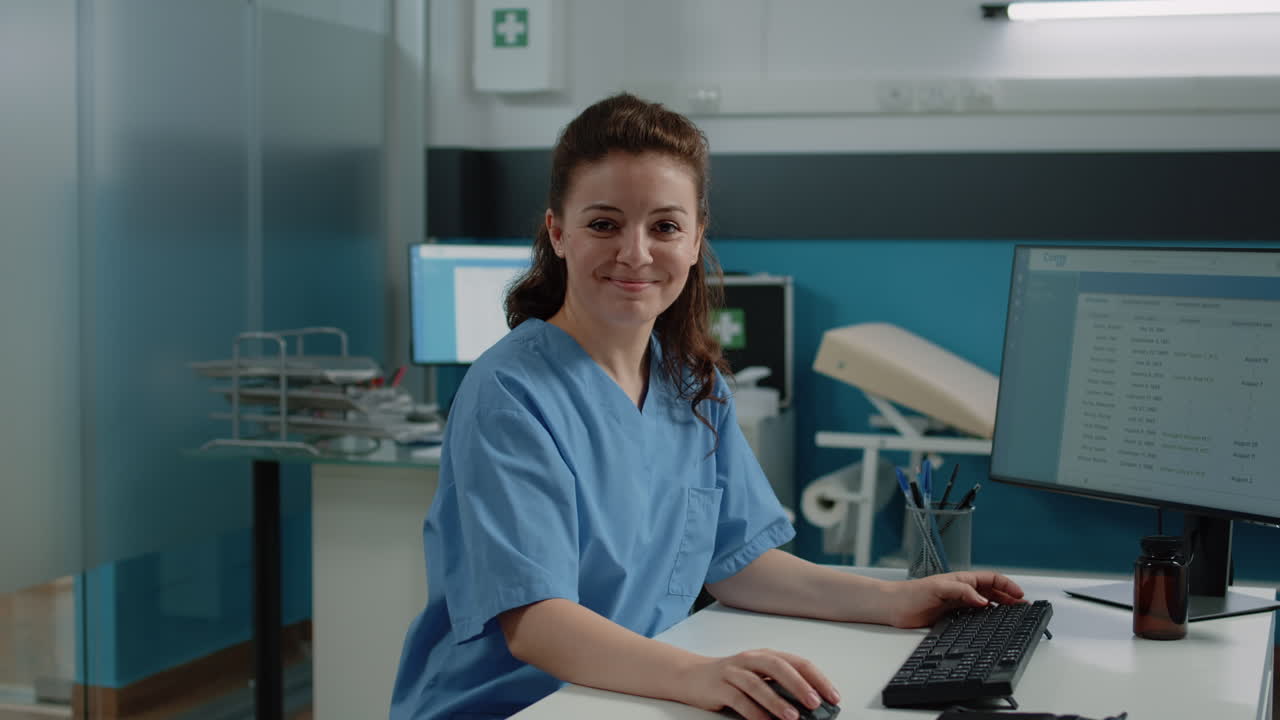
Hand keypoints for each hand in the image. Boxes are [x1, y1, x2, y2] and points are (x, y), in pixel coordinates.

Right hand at [678, 649, 839, 719]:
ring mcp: (733, 672)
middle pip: (778, 667)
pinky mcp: (719, 687)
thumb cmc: (731, 678)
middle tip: (815, 702)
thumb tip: (811, 706)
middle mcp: (751, 660)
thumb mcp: (759, 677)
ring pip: (757, 684)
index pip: (797, 662)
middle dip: (799, 685)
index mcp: (766, 655)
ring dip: (777, 701)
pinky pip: (738, 699)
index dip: (817, 678)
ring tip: (793, 717)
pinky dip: (753, 712)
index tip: (832, 696)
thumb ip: (781, 687)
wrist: (692, 676)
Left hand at [885, 570, 1024, 627]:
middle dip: (1010, 598)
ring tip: (1014, 616)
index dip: (1007, 586)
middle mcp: (962, 591)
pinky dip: (986, 620)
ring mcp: (958, 604)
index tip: (1020, 595)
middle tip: (1024, 608)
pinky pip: (974, 618)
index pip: (991, 580)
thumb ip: (961, 591)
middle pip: (992, 593)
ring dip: (1001, 609)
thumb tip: (982, 600)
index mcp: (962, 580)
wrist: (893, 607)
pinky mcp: (952, 617)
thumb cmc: (911, 593)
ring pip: (986, 605)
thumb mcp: (939, 588)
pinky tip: (992, 625)